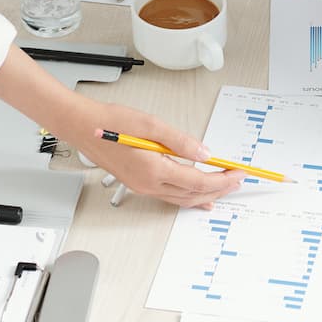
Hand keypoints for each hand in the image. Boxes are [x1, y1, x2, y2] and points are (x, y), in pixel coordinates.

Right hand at [72, 101, 243, 207]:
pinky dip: (189, 197)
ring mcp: (142, 187)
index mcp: (153, 170)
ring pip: (182, 199)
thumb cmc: (111, 123)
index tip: (238, 172)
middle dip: (219, 189)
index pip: (197, 181)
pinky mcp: (139, 183)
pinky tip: (200, 198)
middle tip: (238, 180)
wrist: (82, 127)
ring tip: (226, 188)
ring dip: (206, 195)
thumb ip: (181, 142)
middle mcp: (147, 184)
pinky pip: (171, 196)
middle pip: (193, 194)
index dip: (221, 179)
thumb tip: (205, 154)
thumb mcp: (152, 125)